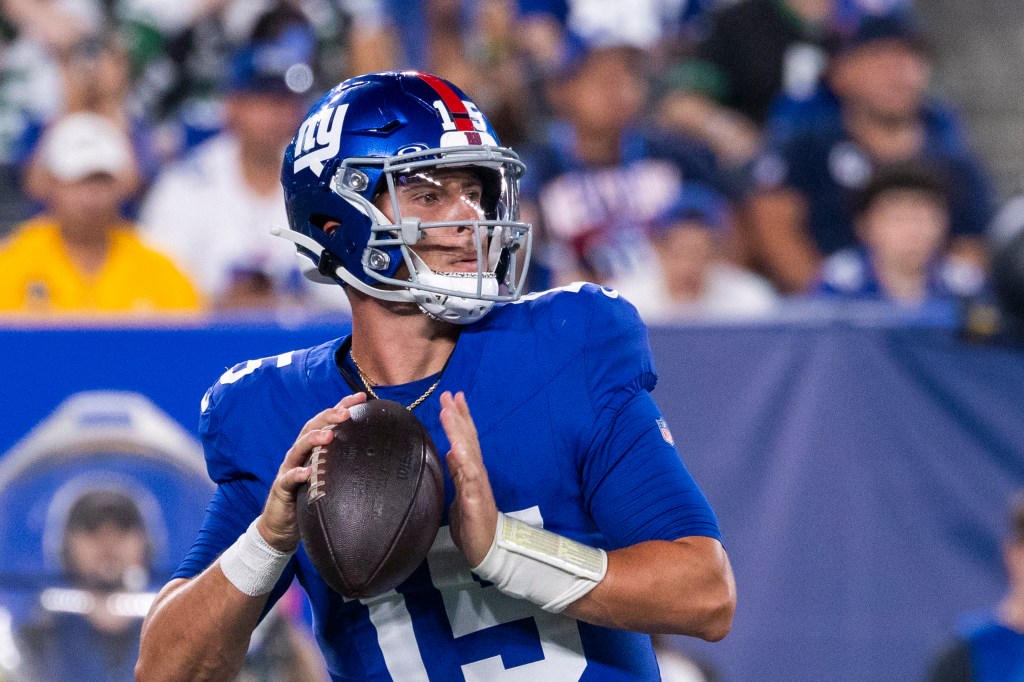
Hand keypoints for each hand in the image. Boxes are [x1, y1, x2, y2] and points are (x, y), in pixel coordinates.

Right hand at [257, 392, 366, 551]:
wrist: (283, 525)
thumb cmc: (311, 497)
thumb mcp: (331, 477)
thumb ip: (346, 464)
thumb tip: (381, 456)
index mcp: (313, 448)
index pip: (327, 421)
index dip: (342, 407)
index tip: (361, 397)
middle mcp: (300, 454)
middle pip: (312, 428)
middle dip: (328, 417)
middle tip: (346, 414)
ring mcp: (289, 469)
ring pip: (298, 448)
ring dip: (313, 440)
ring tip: (328, 436)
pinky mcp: (282, 488)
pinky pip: (288, 479)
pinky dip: (297, 474)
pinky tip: (307, 473)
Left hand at [440, 391, 498, 566]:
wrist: (487, 549)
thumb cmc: (473, 525)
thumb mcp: (460, 494)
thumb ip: (457, 473)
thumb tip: (450, 453)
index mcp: (471, 471)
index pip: (465, 439)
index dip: (460, 418)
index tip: (452, 398)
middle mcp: (476, 472)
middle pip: (468, 438)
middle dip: (459, 415)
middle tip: (449, 394)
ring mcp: (477, 483)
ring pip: (468, 450)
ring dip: (458, 429)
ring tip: (449, 410)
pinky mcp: (476, 497)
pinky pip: (470, 475)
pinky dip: (464, 459)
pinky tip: (456, 446)